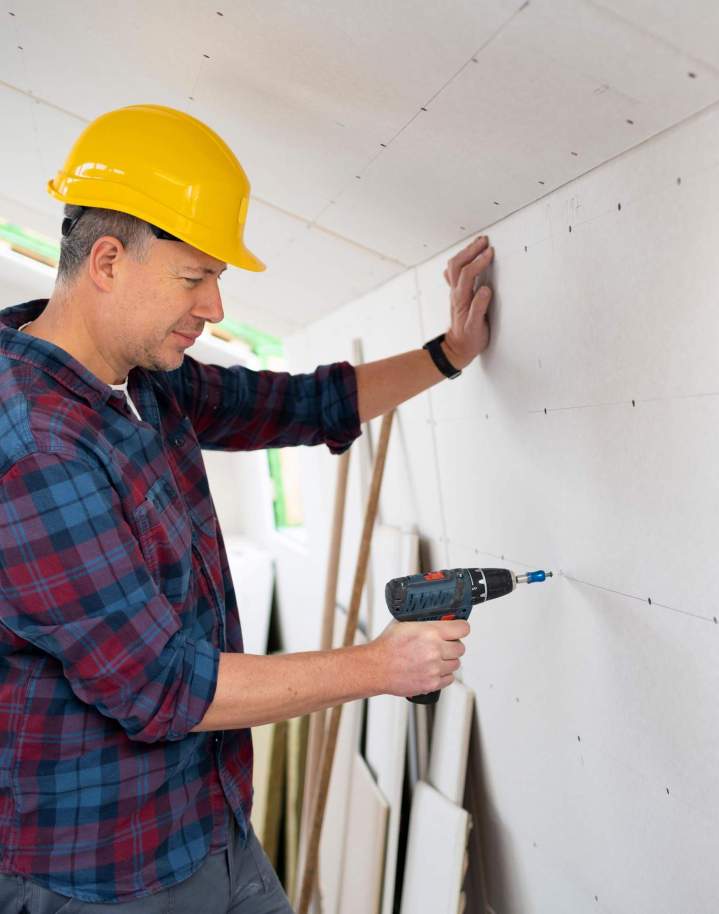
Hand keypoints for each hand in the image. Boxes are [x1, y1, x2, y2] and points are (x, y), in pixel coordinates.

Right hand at [370, 619, 468, 697]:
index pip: (462, 628)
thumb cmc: (387, 646)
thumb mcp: (404, 623)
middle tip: (444, 644)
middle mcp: (435, 650)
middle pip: (460, 647)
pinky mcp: (432, 683)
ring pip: (456, 664)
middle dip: (453, 645)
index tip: (458, 629)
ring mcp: (434, 668)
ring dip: (448, 660)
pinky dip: (443, 674)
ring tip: (435, 658)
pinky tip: (433, 669)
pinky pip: (449, 679)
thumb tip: (435, 616)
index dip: (461, 627)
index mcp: (430, 632)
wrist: (376, 668)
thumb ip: (423, 621)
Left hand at [442, 235, 493, 368]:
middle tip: (485, 241)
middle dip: (471, 250)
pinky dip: (460, 261)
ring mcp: (454, 292)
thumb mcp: (476, 327)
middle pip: (457, 265)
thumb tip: (486, 290)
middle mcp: (456, 293)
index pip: (468, 274)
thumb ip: (480, 308)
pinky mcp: (456, 294)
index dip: (479, 261)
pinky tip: (467, 257)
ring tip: (478, 243)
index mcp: (462, 299)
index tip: (490, 252)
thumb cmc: (469, 339)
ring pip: (454, 266)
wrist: (456, 348)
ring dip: (465, 252)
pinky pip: (453, 273)